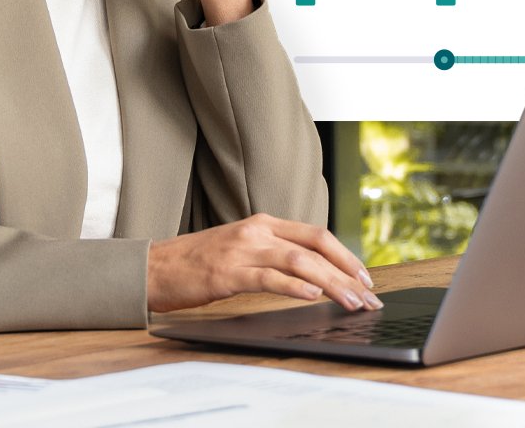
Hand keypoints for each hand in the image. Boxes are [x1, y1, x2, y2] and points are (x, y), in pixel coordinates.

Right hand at [146, 213, 381, 313]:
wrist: (155, 267)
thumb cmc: (199, 262)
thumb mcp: (242, 247)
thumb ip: (273, 253)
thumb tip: (313, 274)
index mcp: (263, 223)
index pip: (316, 234)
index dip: (345, 255)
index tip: (365, 277)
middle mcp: (257, 231)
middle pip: (315, 246)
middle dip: (347, 272)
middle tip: (368, 297)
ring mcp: (243, 250)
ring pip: (299, 262)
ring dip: (331, 283)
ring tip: (351, 302)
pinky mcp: (228, 273)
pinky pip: (269, 278)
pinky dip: (294, 287)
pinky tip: (313, 296)